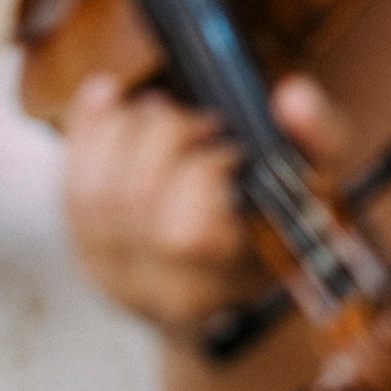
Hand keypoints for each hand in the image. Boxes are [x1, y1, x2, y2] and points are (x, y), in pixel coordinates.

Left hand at [61, 71, 349, 335]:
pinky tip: (107, 97)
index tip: (235, 149)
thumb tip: (293, 94)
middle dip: (163, 136)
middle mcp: (162, 292)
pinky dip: (85, 133)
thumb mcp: (320, 189)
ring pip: (92, 191)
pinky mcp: (88, 261)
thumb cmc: (285, 232)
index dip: (204, 172)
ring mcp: (118, 280)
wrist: (242, 297)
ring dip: (123, 130)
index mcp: (224, 284)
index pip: (185, 232)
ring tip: (161, 111)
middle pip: (132, 198)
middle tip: (202, 123)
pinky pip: (68, 189)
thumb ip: (322, 136)